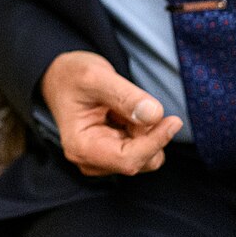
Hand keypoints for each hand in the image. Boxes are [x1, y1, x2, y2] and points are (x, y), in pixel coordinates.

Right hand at [38, 50, 181, 176]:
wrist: (62, 77)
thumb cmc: (73, 76)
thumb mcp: (96, 76)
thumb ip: (125, 96)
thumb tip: (154, 115)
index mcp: (81, 147)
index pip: (128, 159)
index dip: (154, 142)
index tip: (173, 121)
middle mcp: (90, 160)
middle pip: (140, 160)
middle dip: (149, 133)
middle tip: (138, 101)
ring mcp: (102, 160)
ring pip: (145, 157)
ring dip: (147, 131)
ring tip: (127, 106)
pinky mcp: (113, 155)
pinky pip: (142, 150)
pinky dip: (143, 131)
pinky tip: (127, 114)